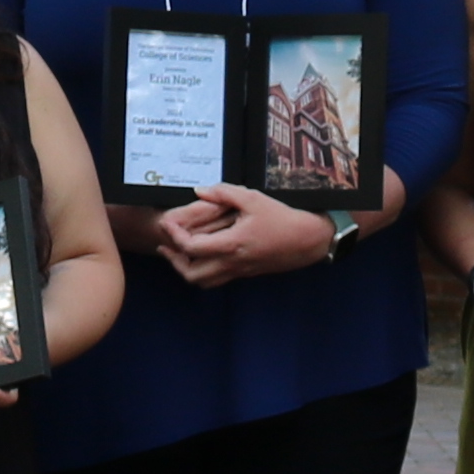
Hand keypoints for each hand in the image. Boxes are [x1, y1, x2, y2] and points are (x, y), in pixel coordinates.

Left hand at [151, 185, 336, 288]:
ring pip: (203, 281)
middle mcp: (232, 262)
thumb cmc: (282, 219)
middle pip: (191, 274)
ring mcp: (238, 271)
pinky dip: (202, 271)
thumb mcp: (253, 199)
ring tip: (178, 253)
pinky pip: (216, 279)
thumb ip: (223, 193)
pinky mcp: (245, 272)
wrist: (307, 241)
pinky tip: (202, 255)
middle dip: (174, 261)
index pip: (191, 247)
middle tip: (166, 245)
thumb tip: (199, 191)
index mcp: (231, 244)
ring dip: (186, 269)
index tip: (168, 223)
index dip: (174, 235)